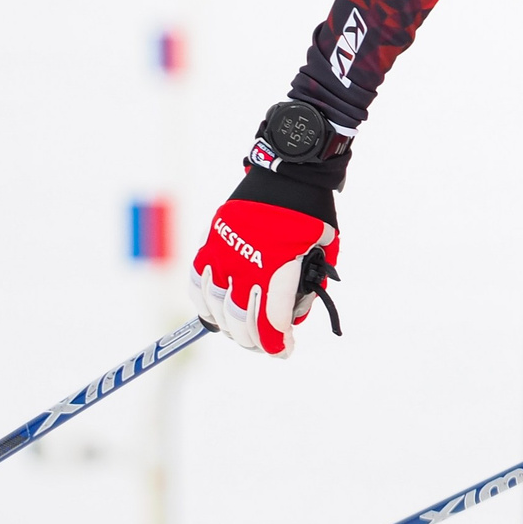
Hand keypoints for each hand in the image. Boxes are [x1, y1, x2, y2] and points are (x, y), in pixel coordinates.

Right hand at [190, 199, 338, 356]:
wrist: (289, 171)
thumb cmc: (311, 214)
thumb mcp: (323, 253)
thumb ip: (307, 287)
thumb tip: (290, 319)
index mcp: (277, 267)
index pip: (269, 321)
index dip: (276, 343)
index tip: (284, 351)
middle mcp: (245, 263)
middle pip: (240, 319)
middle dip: (254, 339)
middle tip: (265, 345)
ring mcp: (224, 252)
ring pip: (216, 304)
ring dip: (228, 326)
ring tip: (241, 334)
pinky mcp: (212, 242)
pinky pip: (199, 280)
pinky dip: (205, 302)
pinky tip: (215, 314)